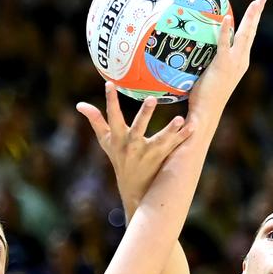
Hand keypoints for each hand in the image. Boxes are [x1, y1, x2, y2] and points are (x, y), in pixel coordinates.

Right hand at [77, 84, 192, 204]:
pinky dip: (184, 137)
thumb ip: (96, 121)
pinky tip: (193, 126)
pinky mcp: (162, 158)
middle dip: (145, 114)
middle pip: (138, 127)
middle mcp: (133, 145)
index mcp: (119, 138)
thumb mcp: (106, 142)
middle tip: (151, 98)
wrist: (134, 189)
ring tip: (180, 119)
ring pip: (160, 140)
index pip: (113, 116)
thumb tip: (79, 104)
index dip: (111, 100)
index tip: (110, 84)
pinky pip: (175, 145)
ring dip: (170, 130)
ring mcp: (149, 153)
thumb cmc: (119, 159)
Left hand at [187, 0, 266, 115]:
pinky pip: (224, 44)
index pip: (246, 38)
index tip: (256, 8)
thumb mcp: (208, 76)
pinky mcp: (223, 66)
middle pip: (251, 33)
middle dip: (257, 14)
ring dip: (251, 17)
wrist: (206, 115)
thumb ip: (206, 62)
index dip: (251, 23)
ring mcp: (234, 63)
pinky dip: (225, 31)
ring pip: (245, 35)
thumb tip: (193, 50)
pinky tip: (227, 17)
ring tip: (256, 2)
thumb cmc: (203, 99)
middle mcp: (241, 61)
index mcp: (239, 63)